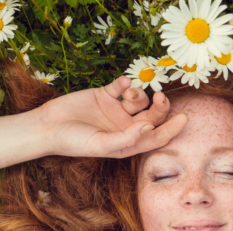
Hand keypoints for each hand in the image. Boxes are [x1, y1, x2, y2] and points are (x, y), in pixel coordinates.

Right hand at [37, 76, 188, 158]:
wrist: (48, 127)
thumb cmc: (74, 142)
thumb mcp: (101, 145)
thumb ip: (127, 138)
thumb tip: (150, 127)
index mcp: (128, 143)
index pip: (156, 137)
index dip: (172, 129)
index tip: (184, 118)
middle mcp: (125, 127)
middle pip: (153, 116)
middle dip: (161, 107)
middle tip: (161, 97)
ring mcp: (116, 110)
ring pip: (140, 99)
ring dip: (140, 94)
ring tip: (131, 94)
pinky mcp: (105, 95)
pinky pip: (122, 86)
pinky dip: (125, 83)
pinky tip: (120, 85)